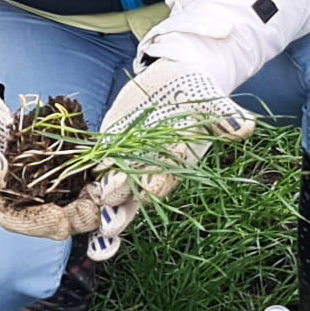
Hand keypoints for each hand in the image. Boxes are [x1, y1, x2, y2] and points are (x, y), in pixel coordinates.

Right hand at [0, 83, 105, 242]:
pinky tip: (100, 174)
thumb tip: (0, 177)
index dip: (42, 223)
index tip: (63, 219)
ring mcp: (33, 186)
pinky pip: (69, 181)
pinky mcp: (47, 170)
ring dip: (85, 202)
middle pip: (48, 219)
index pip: (19, 221)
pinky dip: (85, 181)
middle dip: (73, 217)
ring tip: (103, 193)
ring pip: (63, 203)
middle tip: (94, 207)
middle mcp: (17, 199)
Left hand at [91, 58, 255, 244]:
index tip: (145, 196)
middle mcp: (149, 171)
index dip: (154, 189)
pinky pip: (91, 170)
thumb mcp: (211, 101)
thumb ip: (224, 117)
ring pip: (109, 194)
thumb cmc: (197, 94)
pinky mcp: (107, 149)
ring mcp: (125, 163)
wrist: (175, 80)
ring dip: (97, 211)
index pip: (164, 181)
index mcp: (175, 165)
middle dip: (122, 214)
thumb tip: (246, 126)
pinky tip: (63, 197)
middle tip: (109, 225)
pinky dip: (79, 182)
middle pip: (133, 199)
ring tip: (89, 230)